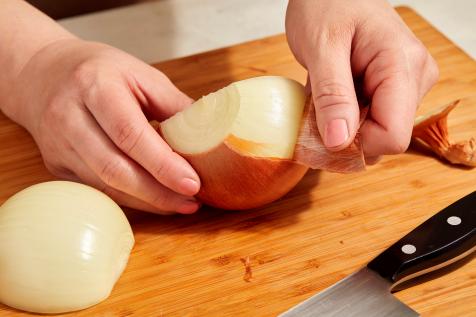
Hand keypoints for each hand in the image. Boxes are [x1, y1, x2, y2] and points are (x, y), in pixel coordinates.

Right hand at [4, 39, 200, 213]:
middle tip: (192, 202)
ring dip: (147, 201)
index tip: (192, 183)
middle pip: (114, 168)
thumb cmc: (100, 72)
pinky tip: (154, 200)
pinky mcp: (56, 165)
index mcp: (95, 87)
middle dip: (158, 193)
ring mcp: (57, 145)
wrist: (42, 74)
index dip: (162, 163)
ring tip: (180, 204)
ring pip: (105, 186)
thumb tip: (212, 136)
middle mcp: (68, 117)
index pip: (129, 134)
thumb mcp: (141, 74)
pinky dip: (129, 199)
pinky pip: (96, 189)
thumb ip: (174, 105)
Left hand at [286, 0, 438, 160]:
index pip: (393, 136)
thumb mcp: (321, 47)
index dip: (356, 143)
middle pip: (385, 137)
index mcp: (403, 66)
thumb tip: (340, 143)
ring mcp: (405, 84)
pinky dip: (343, 117)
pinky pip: (369, 120)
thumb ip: (332, 95)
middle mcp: (413, 78)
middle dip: (347, 135)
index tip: (324, 130)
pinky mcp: (392, 88)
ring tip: (324, 93)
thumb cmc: (327, 3)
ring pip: (375, 132)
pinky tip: (331, 94)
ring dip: (342, 125)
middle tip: (317, 108)